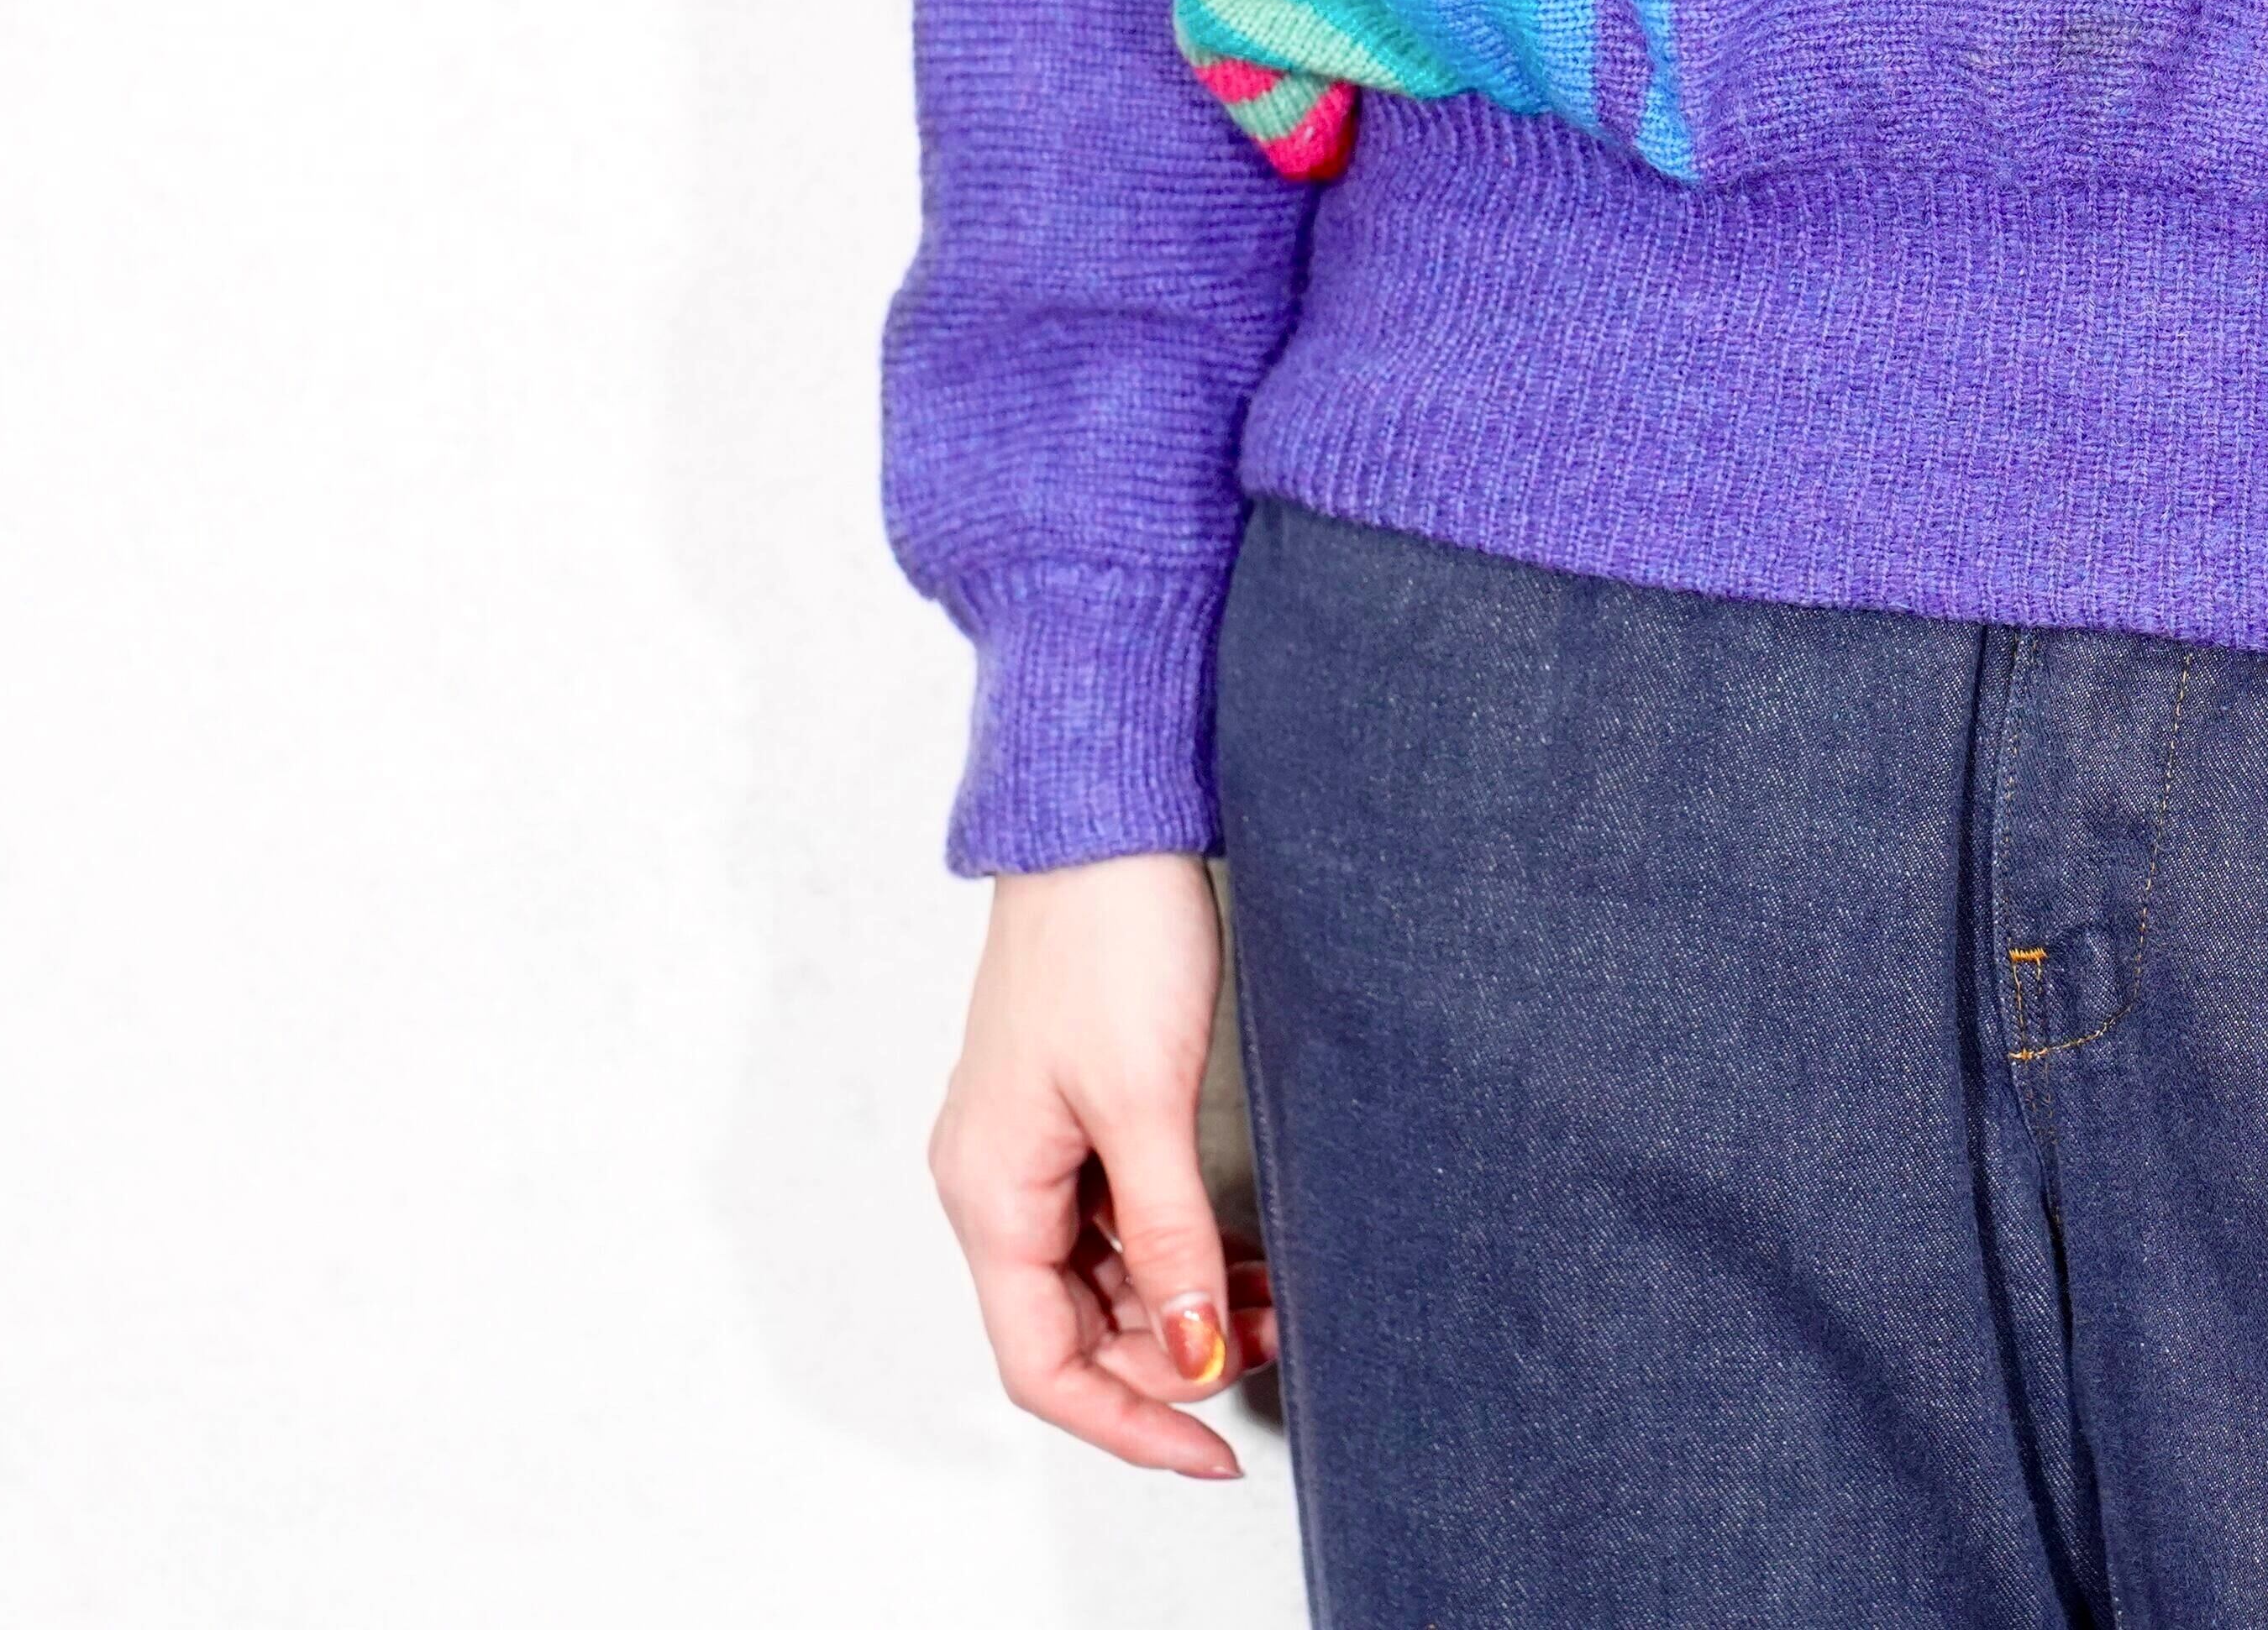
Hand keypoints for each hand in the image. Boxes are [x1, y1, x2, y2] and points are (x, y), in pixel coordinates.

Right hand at [928, 852, 1274, 1477]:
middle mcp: (999, 1180)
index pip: (1043, 1364)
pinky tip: (1240, 1247)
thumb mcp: (1144, 1101)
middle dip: (1168, 1356)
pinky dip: (1177, 1244)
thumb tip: (1193, 1354)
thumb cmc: (1108, 937)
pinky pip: (1118, 1213)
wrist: (1104, 816)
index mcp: (990, 1193)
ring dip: (1181, 1301)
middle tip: (1274, 1345)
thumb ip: (1167, 1236)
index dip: (1128, 1419)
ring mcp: (1036, 1142)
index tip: (1210, 1452)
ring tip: (1277, 1299)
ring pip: (1103, 1272)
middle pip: (1073, 1327)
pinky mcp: (1077, 1104)